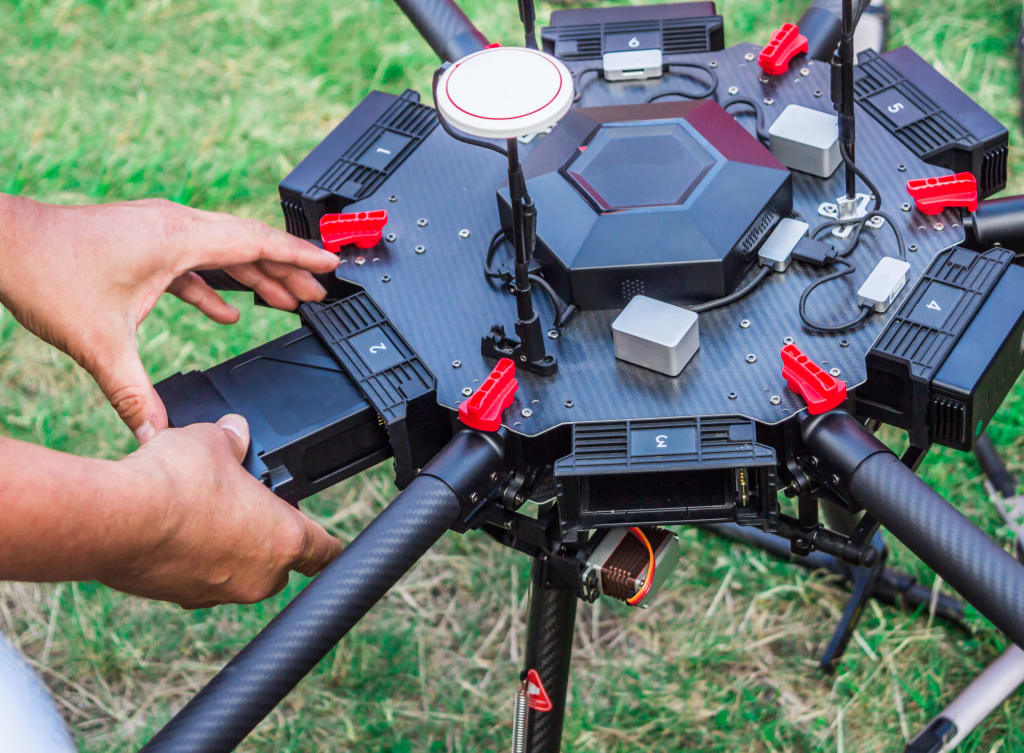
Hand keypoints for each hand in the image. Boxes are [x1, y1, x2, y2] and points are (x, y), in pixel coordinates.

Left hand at [0, 196, 338, 441]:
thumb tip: (158, 438)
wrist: (3, 243)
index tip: (331, 265)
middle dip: (288, 272)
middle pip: (249, 246)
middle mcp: (175, 228)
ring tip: (287, 302)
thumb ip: (135, 395)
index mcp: (179, 240)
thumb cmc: (47, 274)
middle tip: (321, 295)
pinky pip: (195, 262)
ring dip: (256, 277)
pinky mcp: (143, 242)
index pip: (256, 243)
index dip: (299, 257)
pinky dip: (216, 286)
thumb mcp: (100, 344)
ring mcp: (159, 232)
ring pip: (223, 252)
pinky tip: (225, 312)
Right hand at [108, 414, 341, 607]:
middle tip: (250, 510)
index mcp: (283, 540)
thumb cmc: (177, 482)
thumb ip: (233, 439)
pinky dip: (193, 560)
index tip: (330, 545)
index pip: (325, 552)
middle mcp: (257, 576)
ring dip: (228, 551)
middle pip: (280, 564)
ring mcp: (216, 593)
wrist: (115, 520)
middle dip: (269, 541)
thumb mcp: (213, 442)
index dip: (329, 545)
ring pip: (237, 573)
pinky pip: (198, 579)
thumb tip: (235, 431)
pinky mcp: (178, 597)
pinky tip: (174, 531)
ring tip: (204, 513)